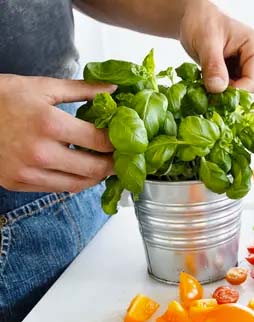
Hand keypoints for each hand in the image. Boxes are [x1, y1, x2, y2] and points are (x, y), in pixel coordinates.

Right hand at [0, 74, 115, 192]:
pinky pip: (57, 188)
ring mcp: (27, 171)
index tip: (128, 141)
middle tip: (122, 159)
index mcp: (49, 124)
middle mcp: (40, 152)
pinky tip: (80, 170)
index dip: (119, 143)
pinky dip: (74, 181)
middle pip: (94, 168)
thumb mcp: (42, 86)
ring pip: (78, 184)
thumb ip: (82, 90)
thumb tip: (112, 90)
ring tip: (104, 166)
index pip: (99, 141)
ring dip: (96, 177)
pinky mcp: (17, 182)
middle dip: (113, 165)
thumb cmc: (2, 97)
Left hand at [179, 0, 253, 92]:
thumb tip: (217, 89)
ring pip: (244, 94)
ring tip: (208, 82)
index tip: (213, 92)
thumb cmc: (204, 23)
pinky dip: (224, 92)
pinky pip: (237, 92)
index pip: (253, 83)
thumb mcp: (205, 42)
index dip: (234, 93)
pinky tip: (212, 83)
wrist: (198, 20)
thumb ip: (213, 65)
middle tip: (207, 88)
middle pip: (251, 91)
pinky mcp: (245, 76)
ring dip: (226, 94)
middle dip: (230, 94)